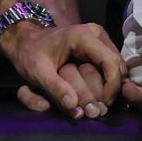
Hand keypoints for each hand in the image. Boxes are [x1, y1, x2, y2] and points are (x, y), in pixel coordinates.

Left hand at [2, 20, 141, 118]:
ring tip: (97, 102)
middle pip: (117, 66)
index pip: (111, 63)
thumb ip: (55, 88)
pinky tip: (96, 92)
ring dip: (109, 86)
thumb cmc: (30, 53)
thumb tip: (74, 106)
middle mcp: (96, 34)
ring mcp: (99, 39)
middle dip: (111, 89)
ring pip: (116, 67)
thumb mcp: (37, 72)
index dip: (111, 87)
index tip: (102, 105)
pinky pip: (110, 66)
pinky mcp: (98, 46)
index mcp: (84, 36)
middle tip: (99, 107)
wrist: (24, 40)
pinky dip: (106, 81)